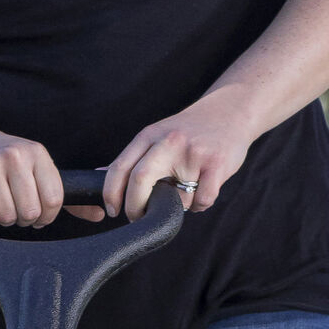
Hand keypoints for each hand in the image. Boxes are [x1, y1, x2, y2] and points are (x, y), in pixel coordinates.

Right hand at [0, 123, 65, 228]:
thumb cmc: (0, 155)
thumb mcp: (29, 158)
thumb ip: (47, 181)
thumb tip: (66, 212)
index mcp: (36, 153)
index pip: (53, 199)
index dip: (47, 217)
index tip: (40, 219)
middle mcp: (14, 156)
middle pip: (30, 211)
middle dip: (25, 220)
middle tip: (18, 214)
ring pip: (6, 215)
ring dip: (4, 219)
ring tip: (1, 208)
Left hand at [102, 94, 257, 219]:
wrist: (231, 112)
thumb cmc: (188, 131)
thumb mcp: (155, 136)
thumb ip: (131, 158)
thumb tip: (98, 177)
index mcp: (149, 136)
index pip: (120, 167)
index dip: (111, 193)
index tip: (112, 210)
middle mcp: (168, 142)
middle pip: (139, 179)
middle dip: (134, 206)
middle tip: (137, 217)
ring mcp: (193, 153)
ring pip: (175, 197)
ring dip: (176, 206)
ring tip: (183, 193)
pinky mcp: (217, 165)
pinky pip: (201, 200)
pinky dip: (199, 205)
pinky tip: (201, 193)